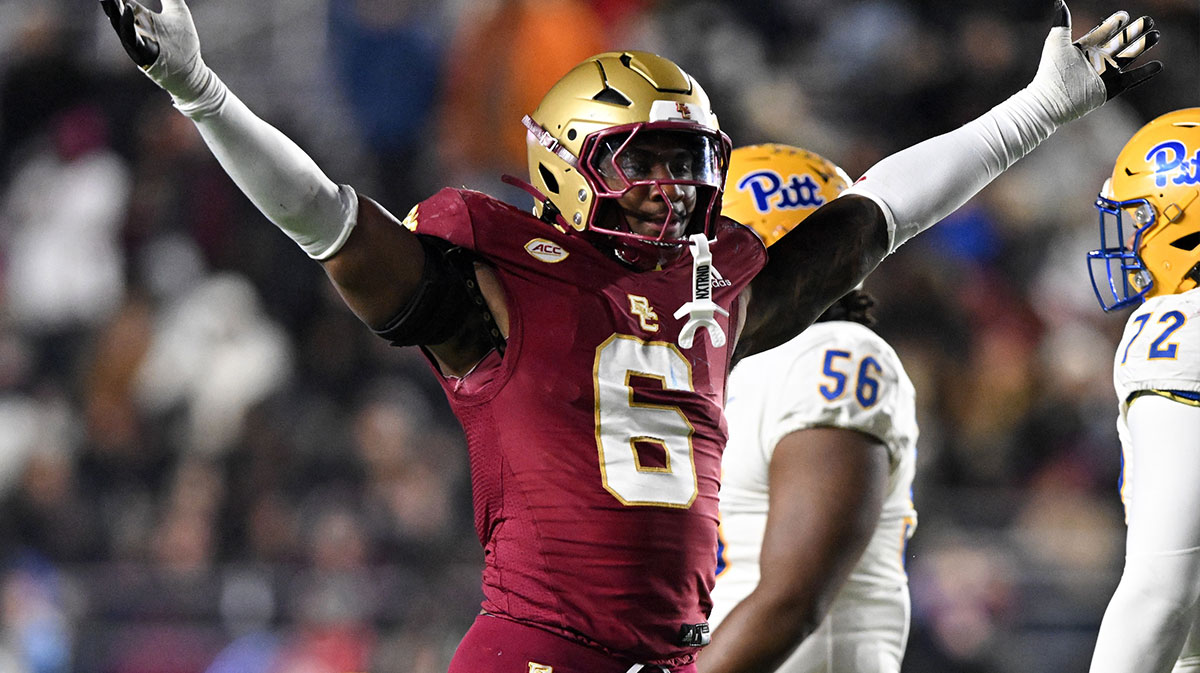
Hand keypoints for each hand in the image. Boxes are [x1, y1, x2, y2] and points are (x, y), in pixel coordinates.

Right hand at [99, 0, 208, 102]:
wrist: (191, 69)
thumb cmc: (184, 41)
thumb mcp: (178, 11)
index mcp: (140, 19)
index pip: (123, 2)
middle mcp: (135, 30)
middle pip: (116, 12)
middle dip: (110, 0)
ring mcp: (136, 42)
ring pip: (118, 23)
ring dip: (112, 7)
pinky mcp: (141, 53)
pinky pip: (130, 37)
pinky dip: (127, 22)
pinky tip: (128, 7)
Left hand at [1029, 0, 1161, 124]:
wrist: (1051, 100)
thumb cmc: (1051, 71)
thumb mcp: (1057, 42)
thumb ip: (1062, 22)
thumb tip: (1059, 2)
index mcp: (1084, 49)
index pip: (1103, 33)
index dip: (1113, 24)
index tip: (1124, 15)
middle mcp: (1096, 61)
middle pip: (1120, 43)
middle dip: (1135, 32)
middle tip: (1149, 20)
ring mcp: (1104, 75)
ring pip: (1128, 57)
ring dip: (1143, 46)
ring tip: (1156, 34)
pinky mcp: (1110, 89)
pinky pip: (1132, 79)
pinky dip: (1145, 73)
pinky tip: (1158, 65)